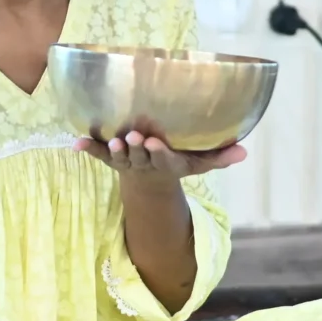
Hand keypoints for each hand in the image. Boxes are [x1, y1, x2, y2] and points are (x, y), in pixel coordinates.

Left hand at [73, 130, 246, 179]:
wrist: (149, 183)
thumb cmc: (177, 163)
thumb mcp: (200, 163)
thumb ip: (220, 158)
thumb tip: (245, 152)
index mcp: (165, 164)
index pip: (163, 159)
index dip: (158, 153)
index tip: (155, 143)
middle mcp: (144, 163)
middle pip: (139, 157)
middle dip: (135, 148)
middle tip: (132, 137)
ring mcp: (126, 161)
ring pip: (119, 158)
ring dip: (113, 151)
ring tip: (112, 142)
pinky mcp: (110, 158)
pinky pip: (97, 154)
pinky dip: (87, 148)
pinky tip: (76, 142)